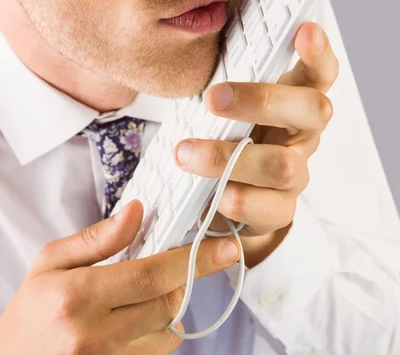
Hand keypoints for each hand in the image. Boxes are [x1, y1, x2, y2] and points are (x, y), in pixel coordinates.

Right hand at [0, 200, 239, 353]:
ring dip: (168, 307)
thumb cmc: (30, 311)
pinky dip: (157, 332)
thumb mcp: (52, 262)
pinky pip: (155, 354)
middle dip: (183, 279)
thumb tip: (138, 211)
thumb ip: (98, 238)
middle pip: (166, 302)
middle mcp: (94, 336)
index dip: (194, 259)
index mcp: (78, 296)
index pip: (151, 274)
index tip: (226, 249)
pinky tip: (136, 320)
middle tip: (186, 261)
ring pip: (167, 332)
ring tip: (143, 294)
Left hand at [174, 22, 338, 267]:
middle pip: (313, 111)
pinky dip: (239, 201)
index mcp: (294, 100)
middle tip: (212, 97)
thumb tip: (208, 19)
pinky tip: (214, 196)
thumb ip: (227, 69)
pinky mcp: (280, 210)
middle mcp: (304, 135)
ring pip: (284, 166)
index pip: (320, 72)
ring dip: (230, 157)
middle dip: (263, 100)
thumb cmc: (227, 132)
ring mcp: (296, 175)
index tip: (305, 29)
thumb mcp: (227, 100)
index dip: (319, 52)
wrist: (224, 192)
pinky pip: (270, 210)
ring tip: (185, 153)